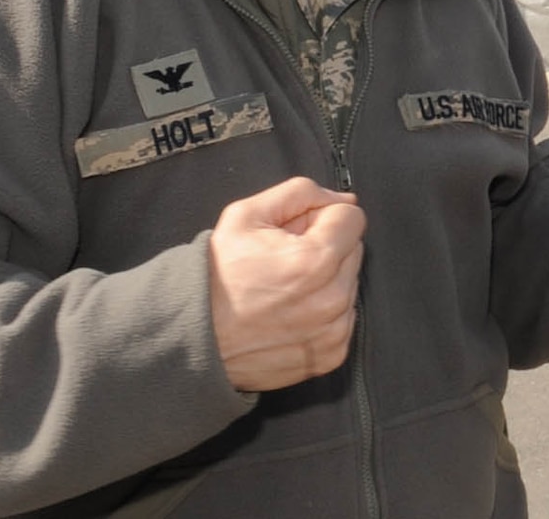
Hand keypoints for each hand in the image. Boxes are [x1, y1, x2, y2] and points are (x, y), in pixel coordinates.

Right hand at [207, 176, 365, 391]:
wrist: (195, 338)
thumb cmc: (217, 276)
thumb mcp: (246, 214)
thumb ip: (301, 193)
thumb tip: (345, 200)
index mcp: (316, 260)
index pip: (352, 218)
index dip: (321, 217)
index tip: (297, 232)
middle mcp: (333, 298)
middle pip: (353, 250)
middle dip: (326, 247)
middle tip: (285, 260)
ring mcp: (334, 331)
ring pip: (350, 284)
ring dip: (327, 280)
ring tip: (285, 289)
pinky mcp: (332, 355)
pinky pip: (343, 318)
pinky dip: (324, 312)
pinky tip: (291, 313)